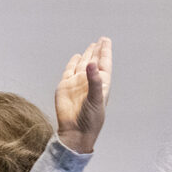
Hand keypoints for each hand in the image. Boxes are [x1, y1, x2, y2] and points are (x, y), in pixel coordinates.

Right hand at [55, 37, 111, 153]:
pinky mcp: (65, 86)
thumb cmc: (90, 119)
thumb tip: (91, 63)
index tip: (105, 41)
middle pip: (94, 62)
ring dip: (87, 55)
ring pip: (83, 64)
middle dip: (98, 51)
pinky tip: (77, 56)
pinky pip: (69, 70)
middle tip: (101, 40)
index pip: (104, 64)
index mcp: (101, 84)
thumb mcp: (96, 100)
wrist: (75, 131)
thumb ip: (94, 81)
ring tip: (92, 45)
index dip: (105, 52)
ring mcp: (77, 83)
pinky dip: (73, 63)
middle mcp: (89, 82)